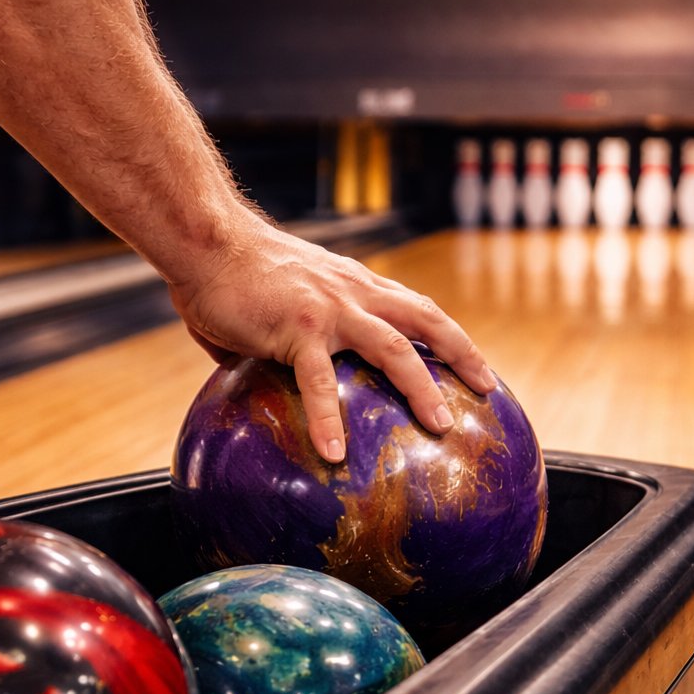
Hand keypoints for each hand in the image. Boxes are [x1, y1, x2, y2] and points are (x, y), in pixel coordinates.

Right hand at [168, 220, 497, 462]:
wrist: (204, 238)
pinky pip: (318, 381)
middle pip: (425, 321)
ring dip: (422, 387)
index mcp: (352, 285)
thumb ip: (281, 338)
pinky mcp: (297, 328)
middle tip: (488, 388)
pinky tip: (334, 454)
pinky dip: (328, 418)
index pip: (414, 309)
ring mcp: (330, 309)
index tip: (473, 365)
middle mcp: (353, 292)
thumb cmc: (230, 271)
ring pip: (394, 348)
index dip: (448, 336)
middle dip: (462, 354)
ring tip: (440, 426)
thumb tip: (254, 375)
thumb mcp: (275, 303)